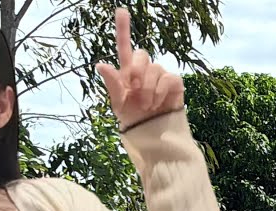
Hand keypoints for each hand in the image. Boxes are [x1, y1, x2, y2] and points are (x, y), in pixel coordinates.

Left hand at [95, 8, 184, 129]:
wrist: (151, 134)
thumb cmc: (133, 118)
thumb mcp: (118, 103)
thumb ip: (112, 83)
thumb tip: (100, 64)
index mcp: (128, 72)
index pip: (125, 47)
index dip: (123, 29)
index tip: (121, 10)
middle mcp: (145, 70)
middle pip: (142, 54)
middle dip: (136, 71)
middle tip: (133, 88)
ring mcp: (161, 75)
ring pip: (155, 69)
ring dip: (148, 89)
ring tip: (146, 105)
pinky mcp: (174, 83)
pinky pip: (168, 78)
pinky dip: (160, 92)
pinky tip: (157, 104)